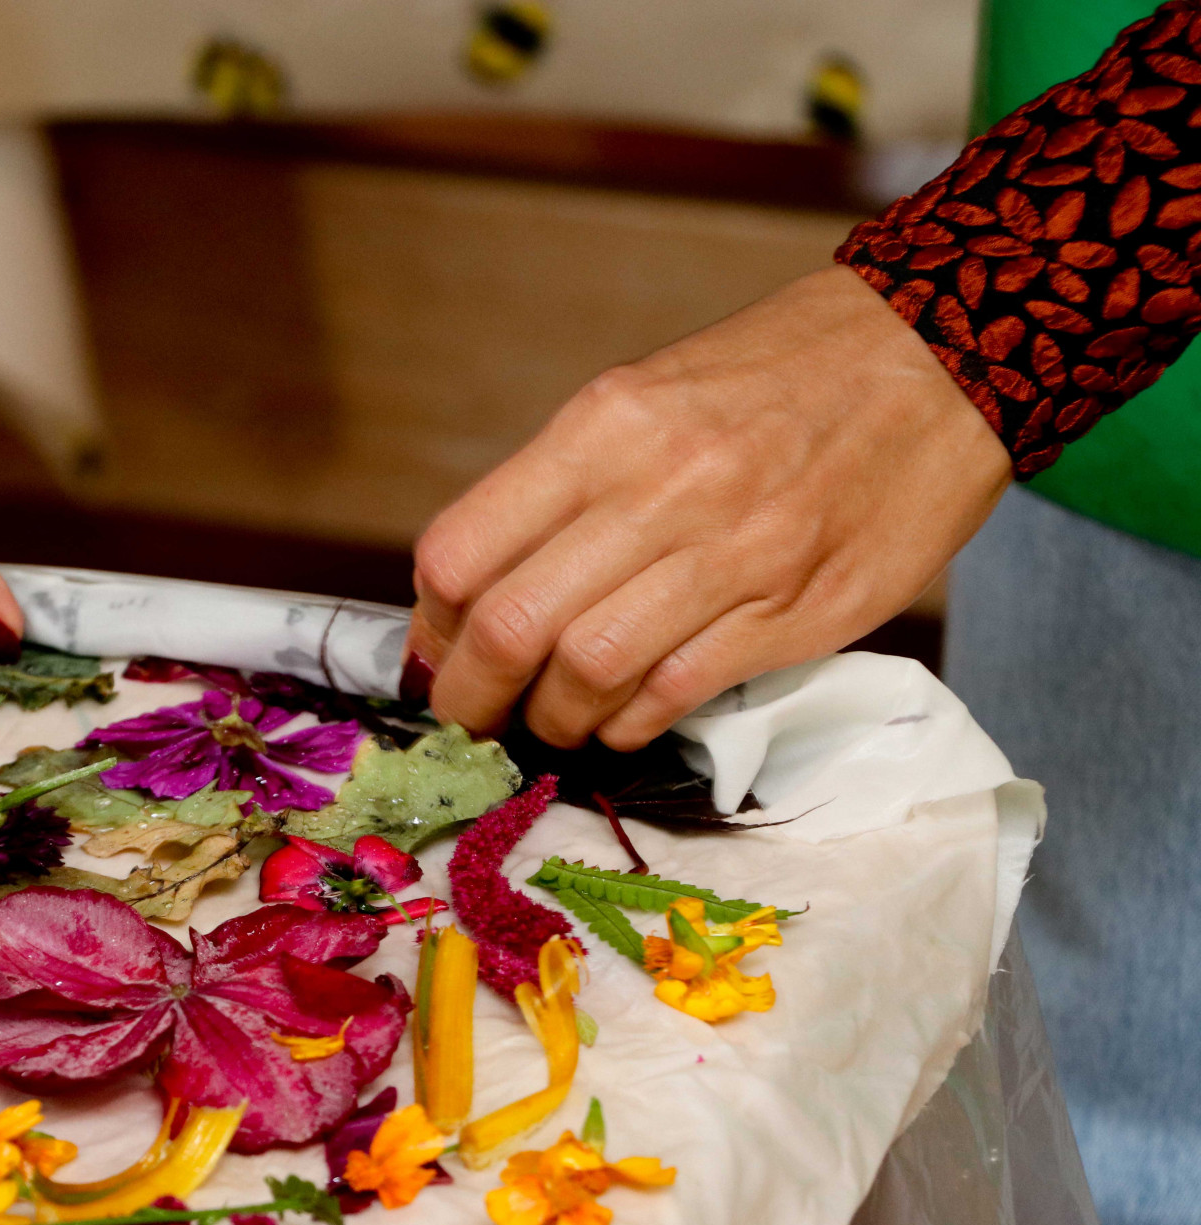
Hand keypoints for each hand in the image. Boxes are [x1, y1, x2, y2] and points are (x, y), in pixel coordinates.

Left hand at [407, 265, 1012, 748]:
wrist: (938, 353)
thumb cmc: (776, 377)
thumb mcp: (647, 395)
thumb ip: (566, 489)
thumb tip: (481, 593)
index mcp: (605, 427)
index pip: (463, 552)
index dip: (433, 625)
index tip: (440, 653)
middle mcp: (660, 488)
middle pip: (512, 627)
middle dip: (472, 695)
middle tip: (473, 717)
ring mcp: (734, 555)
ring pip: (588, 673)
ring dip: (552, 720)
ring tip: (552, 723)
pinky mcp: (797, 612)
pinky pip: (674, 692)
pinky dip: (628, 723)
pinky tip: (622, 718)